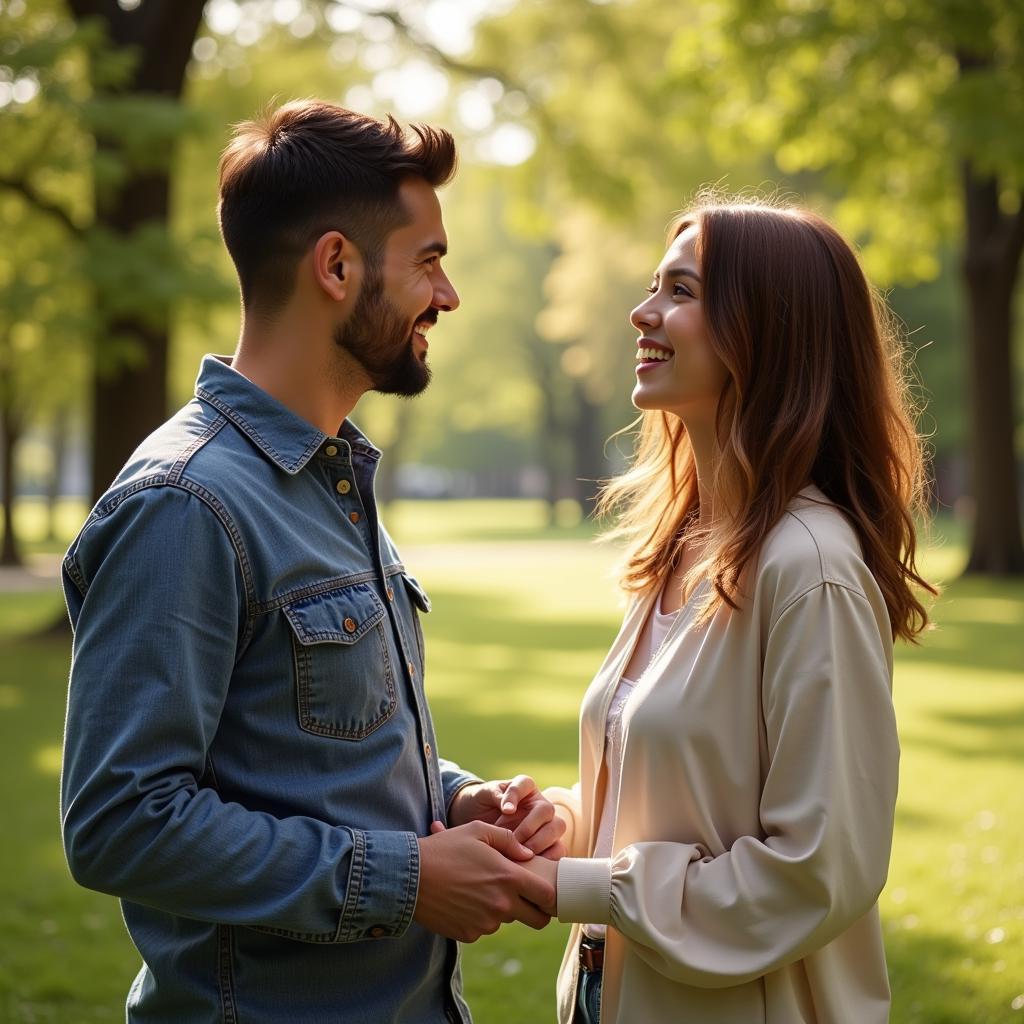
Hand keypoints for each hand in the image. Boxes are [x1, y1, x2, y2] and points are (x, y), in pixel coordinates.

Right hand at [414, 821, 554, 941]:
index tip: (543, 890)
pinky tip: (462, 900)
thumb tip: (527, 853)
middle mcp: (501, 905)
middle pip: (536, 920)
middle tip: (522, 897)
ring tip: (478, 889)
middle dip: (534, 910)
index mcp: (509, 878)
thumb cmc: (446, 848)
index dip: (549, 894)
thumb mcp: (478, 830)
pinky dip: (478, 918)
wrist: (410, 876)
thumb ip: (508, 840)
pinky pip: (483, 928)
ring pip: (505, 921)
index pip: (547, 897)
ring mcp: (485, 923)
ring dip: (500, 910)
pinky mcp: (469, 935)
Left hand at [448, 775, 566, 858]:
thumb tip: (509, 809)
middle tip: (514, 840)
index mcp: (524, 787)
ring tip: (520, 854)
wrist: (478, 826)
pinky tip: (531, 864)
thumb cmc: (482, 805)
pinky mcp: (549, 843)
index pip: (526, 784)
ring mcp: (546, 823)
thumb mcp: (482, 795)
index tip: (505, 811)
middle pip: (547, 809)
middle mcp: (538, 804)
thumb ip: (494, 795)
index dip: (516, 796)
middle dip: (530, 827)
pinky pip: (558, 849)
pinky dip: (549, 857)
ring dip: (540, 842)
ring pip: (557, 828)